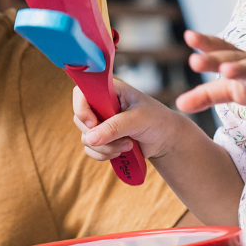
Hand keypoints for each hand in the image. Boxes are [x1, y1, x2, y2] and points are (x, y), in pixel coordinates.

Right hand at [73, 80, 195, 161]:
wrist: (166, 139)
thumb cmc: (156, 120)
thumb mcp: (138, 120)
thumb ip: (114, 127)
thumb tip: (90, 139)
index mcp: (109, 91)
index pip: (81, 93)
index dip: (81, 108)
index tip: (92, 124)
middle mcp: (101, 105)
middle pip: (80, 119)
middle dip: (98, 134)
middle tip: (122, 137)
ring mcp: (100, 123)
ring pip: (86, 138)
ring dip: (105, 147)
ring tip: (129, 145)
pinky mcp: (102, 139)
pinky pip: (91, 150)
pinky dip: (104, 154)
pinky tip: (122, 152)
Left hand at [176, 30, 245, 117]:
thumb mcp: (236, 91)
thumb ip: (207, 96)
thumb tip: (178, 104)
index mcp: (241, 63)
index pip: (223, 49)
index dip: (207, 43)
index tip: (188, 36)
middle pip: (235, 58)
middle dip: (215, 58)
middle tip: (195, 60)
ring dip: (243, 69)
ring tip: (227, 70)